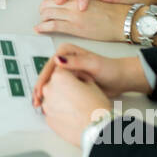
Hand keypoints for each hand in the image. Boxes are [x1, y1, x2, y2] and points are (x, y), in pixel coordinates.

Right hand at [32, 43, 148, 107]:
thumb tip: (57, 60)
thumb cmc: (109, 69)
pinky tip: (49, 104)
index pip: (49, 66)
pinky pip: (58, 88)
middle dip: (40, 89)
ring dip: (45, 94)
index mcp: (66, 51)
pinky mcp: (70, 80)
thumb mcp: (92, 64)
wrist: (120, 79)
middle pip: (47, 75)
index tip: (39, 91)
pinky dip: (53, 96)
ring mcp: (66, 70)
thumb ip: (75, 61)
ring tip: (39, 105)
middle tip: (36, 101)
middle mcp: (64, 59)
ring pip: (51, 82)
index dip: (42, 80)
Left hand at [35, 0, 133, 42]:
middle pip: (51, 1)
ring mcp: (74, 15)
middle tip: (42, 12)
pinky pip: (54, 25)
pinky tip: (39, 28)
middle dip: (44, 7)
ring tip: (40, 20)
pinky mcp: (75, 27)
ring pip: (50, 12)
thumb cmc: (118, 9)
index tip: (50, 2)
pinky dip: (44, 26)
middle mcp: (75, 1)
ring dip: (43, 16)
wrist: (126, 20)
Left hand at [35, 66, 110, 146]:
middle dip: (64, 87)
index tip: (77, 79)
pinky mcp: (48, 120)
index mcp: (59, 76)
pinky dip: (60, 113)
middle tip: (78, 94)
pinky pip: (53, 112)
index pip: (61, 69)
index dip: (71, 74)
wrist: (96, 130)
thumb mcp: (92, 84)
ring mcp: (46, 105)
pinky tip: (73, 115)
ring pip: (52, 98)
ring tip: (77, 107)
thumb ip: (79, 76)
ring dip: (61, 100)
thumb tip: (76, 76)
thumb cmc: (96, 107)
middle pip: (54, 83)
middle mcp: (49, 89)